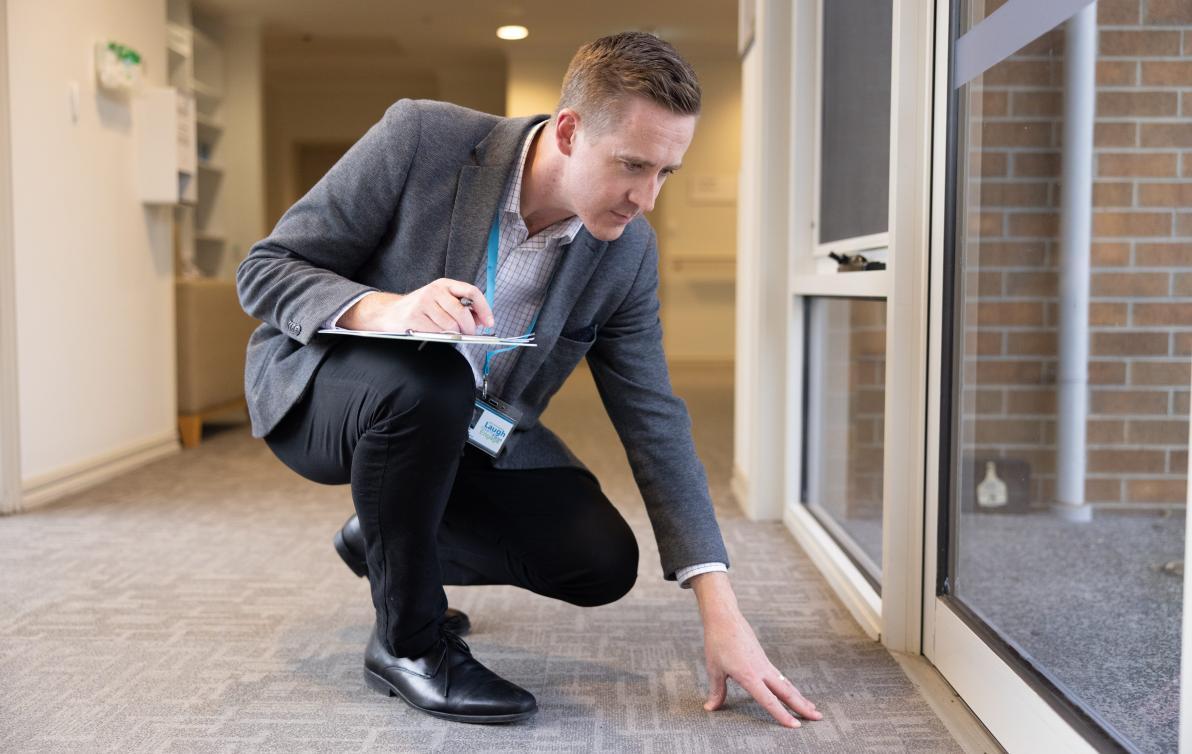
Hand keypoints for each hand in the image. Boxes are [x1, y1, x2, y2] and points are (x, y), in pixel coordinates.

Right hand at [339, 279, 494, 334]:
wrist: (390, 312)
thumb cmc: (419, 308)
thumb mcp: (440, 301)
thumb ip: (460, 307)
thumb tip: (480, 319)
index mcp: (444, 284)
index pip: (471, 292)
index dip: (484, 308)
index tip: (489, 321)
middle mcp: (434, 291)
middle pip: (461, 312)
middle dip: (470, 327)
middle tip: (470, 334)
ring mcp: (424, 303)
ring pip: (450, 325)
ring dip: (455, 334)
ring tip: (450, 334)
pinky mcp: (415, 317)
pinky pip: (437, 332)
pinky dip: (441, 337)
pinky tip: (436, 334)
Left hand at [691, 572, 821, 728]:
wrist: (725, 618)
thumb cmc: (718, 642)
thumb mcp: (714, 669)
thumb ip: (716, 690)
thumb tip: (710, 707)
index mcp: (750, 676)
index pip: (769, 701)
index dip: (782, 715)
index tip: (795, 726)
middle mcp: (762, 671)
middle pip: (787, 692)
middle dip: (803, 707)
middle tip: (818, 717)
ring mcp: (765, 664)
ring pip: (786, 684)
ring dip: (800, 697)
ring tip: (812, 708)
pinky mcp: (764, 659)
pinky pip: (780, 677)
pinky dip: (789, 687)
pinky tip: (793, 692)